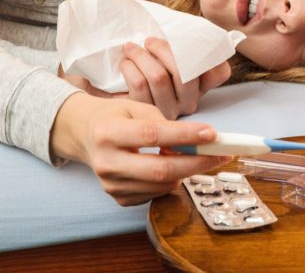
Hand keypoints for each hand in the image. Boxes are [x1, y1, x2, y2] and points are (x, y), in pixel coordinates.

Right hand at [50, 92, 231, 205]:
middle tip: (220, 155)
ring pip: (162, 185)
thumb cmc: (114, 117)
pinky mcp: (119, 197)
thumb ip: (164, 122)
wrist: (84, 135)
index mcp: (107, 133)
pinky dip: (171, 180)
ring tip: (193, 155)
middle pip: (160, 170)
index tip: (212, 134)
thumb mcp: (135, 107)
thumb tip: (197, 141)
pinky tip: (170, 165)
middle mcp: (106, 162)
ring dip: (186, 171)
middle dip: (196, 163)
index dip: (185, 136)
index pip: (152, 136)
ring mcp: (111, 184)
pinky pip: (156, 193)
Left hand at [119, 37, 230, 118]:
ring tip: (130, 48)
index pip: (219, 72)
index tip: (187, 41)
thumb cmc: (145, 66)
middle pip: (185, 73)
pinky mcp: (145, 114)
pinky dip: (130, 67)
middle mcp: (189, 101)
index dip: (211, 55)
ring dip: (141, 56)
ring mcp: (168, 110)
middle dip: (163, 50)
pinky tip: (125, 62)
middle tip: (148, 41)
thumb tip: (180, 27)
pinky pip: (139, 84)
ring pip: (159, 78)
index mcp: (200, 86)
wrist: (118, 94)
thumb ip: (178, 46)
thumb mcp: (166, 56)